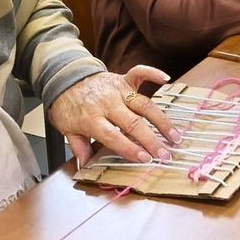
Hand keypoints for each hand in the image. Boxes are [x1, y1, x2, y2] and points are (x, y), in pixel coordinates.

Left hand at [48, 65, 179, 166]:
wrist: (64, 78)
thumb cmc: (68, 107)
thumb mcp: (67, 130)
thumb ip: (79, 147)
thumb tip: (84, 167)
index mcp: (91, 118)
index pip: (113, 136)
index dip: (129, 148)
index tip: (145, 159)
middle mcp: (107, 103)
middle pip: (133, 122)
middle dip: (151, 140)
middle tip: (165, 154)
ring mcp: (117, 89)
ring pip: (143, 104)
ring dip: (161, 120)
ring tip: (174, 135)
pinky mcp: (123, 78)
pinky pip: (140, 72)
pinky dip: (153, 73)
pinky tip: (167, 79)